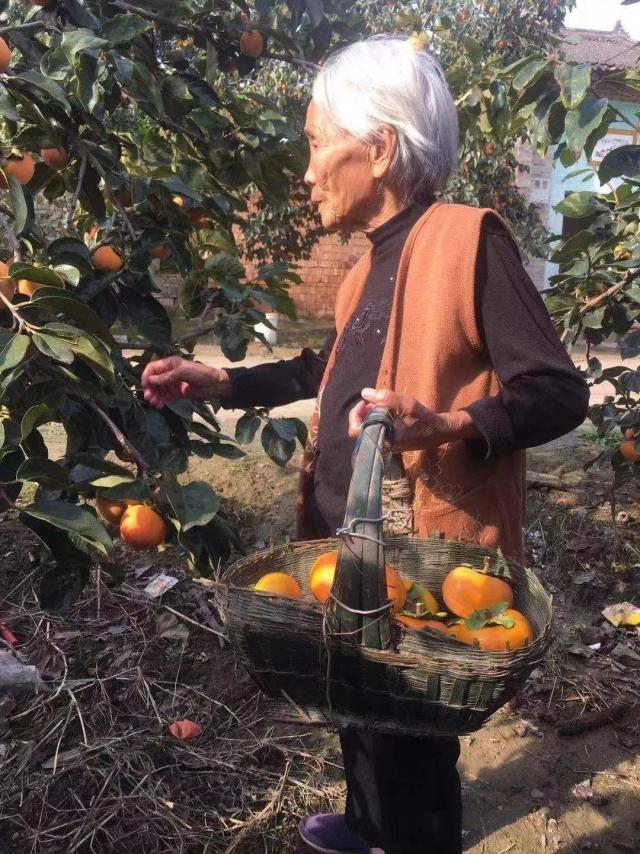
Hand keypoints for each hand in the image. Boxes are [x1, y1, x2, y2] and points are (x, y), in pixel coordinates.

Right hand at [141, 356, 231, 409]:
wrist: (214, 384)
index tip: (145, 385)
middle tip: (148, 397)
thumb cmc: (199, 373)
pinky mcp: (176, 393)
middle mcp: (168, 373)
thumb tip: (151, 380)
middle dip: (150, 388)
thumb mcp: (182, 372)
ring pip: (158, 390)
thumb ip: (166, 377)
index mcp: (169, 364)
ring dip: (154, 396)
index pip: (152, 368)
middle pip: (153, 380)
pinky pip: (165, 397)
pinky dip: (161, 400)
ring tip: (154, 403)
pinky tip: (159, 405)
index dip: (146, 376)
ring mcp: (172, 384)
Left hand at [348, 388, 477, 451]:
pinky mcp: (389, 445)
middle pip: (360, 430)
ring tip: (382, 406)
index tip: (365, 403)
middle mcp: (382, 445)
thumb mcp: (408, 404)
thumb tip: (365, 393)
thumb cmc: (424, 418)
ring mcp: (385, 447)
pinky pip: (376, 432)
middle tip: (375, 402)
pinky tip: (388, 413)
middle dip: (364, 413)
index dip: (355, 415)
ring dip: (371, 416)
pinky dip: (377, 421)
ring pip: (368, 431)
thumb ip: (386, 398)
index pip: (355, 431)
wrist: (438, 433)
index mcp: (384, 438)